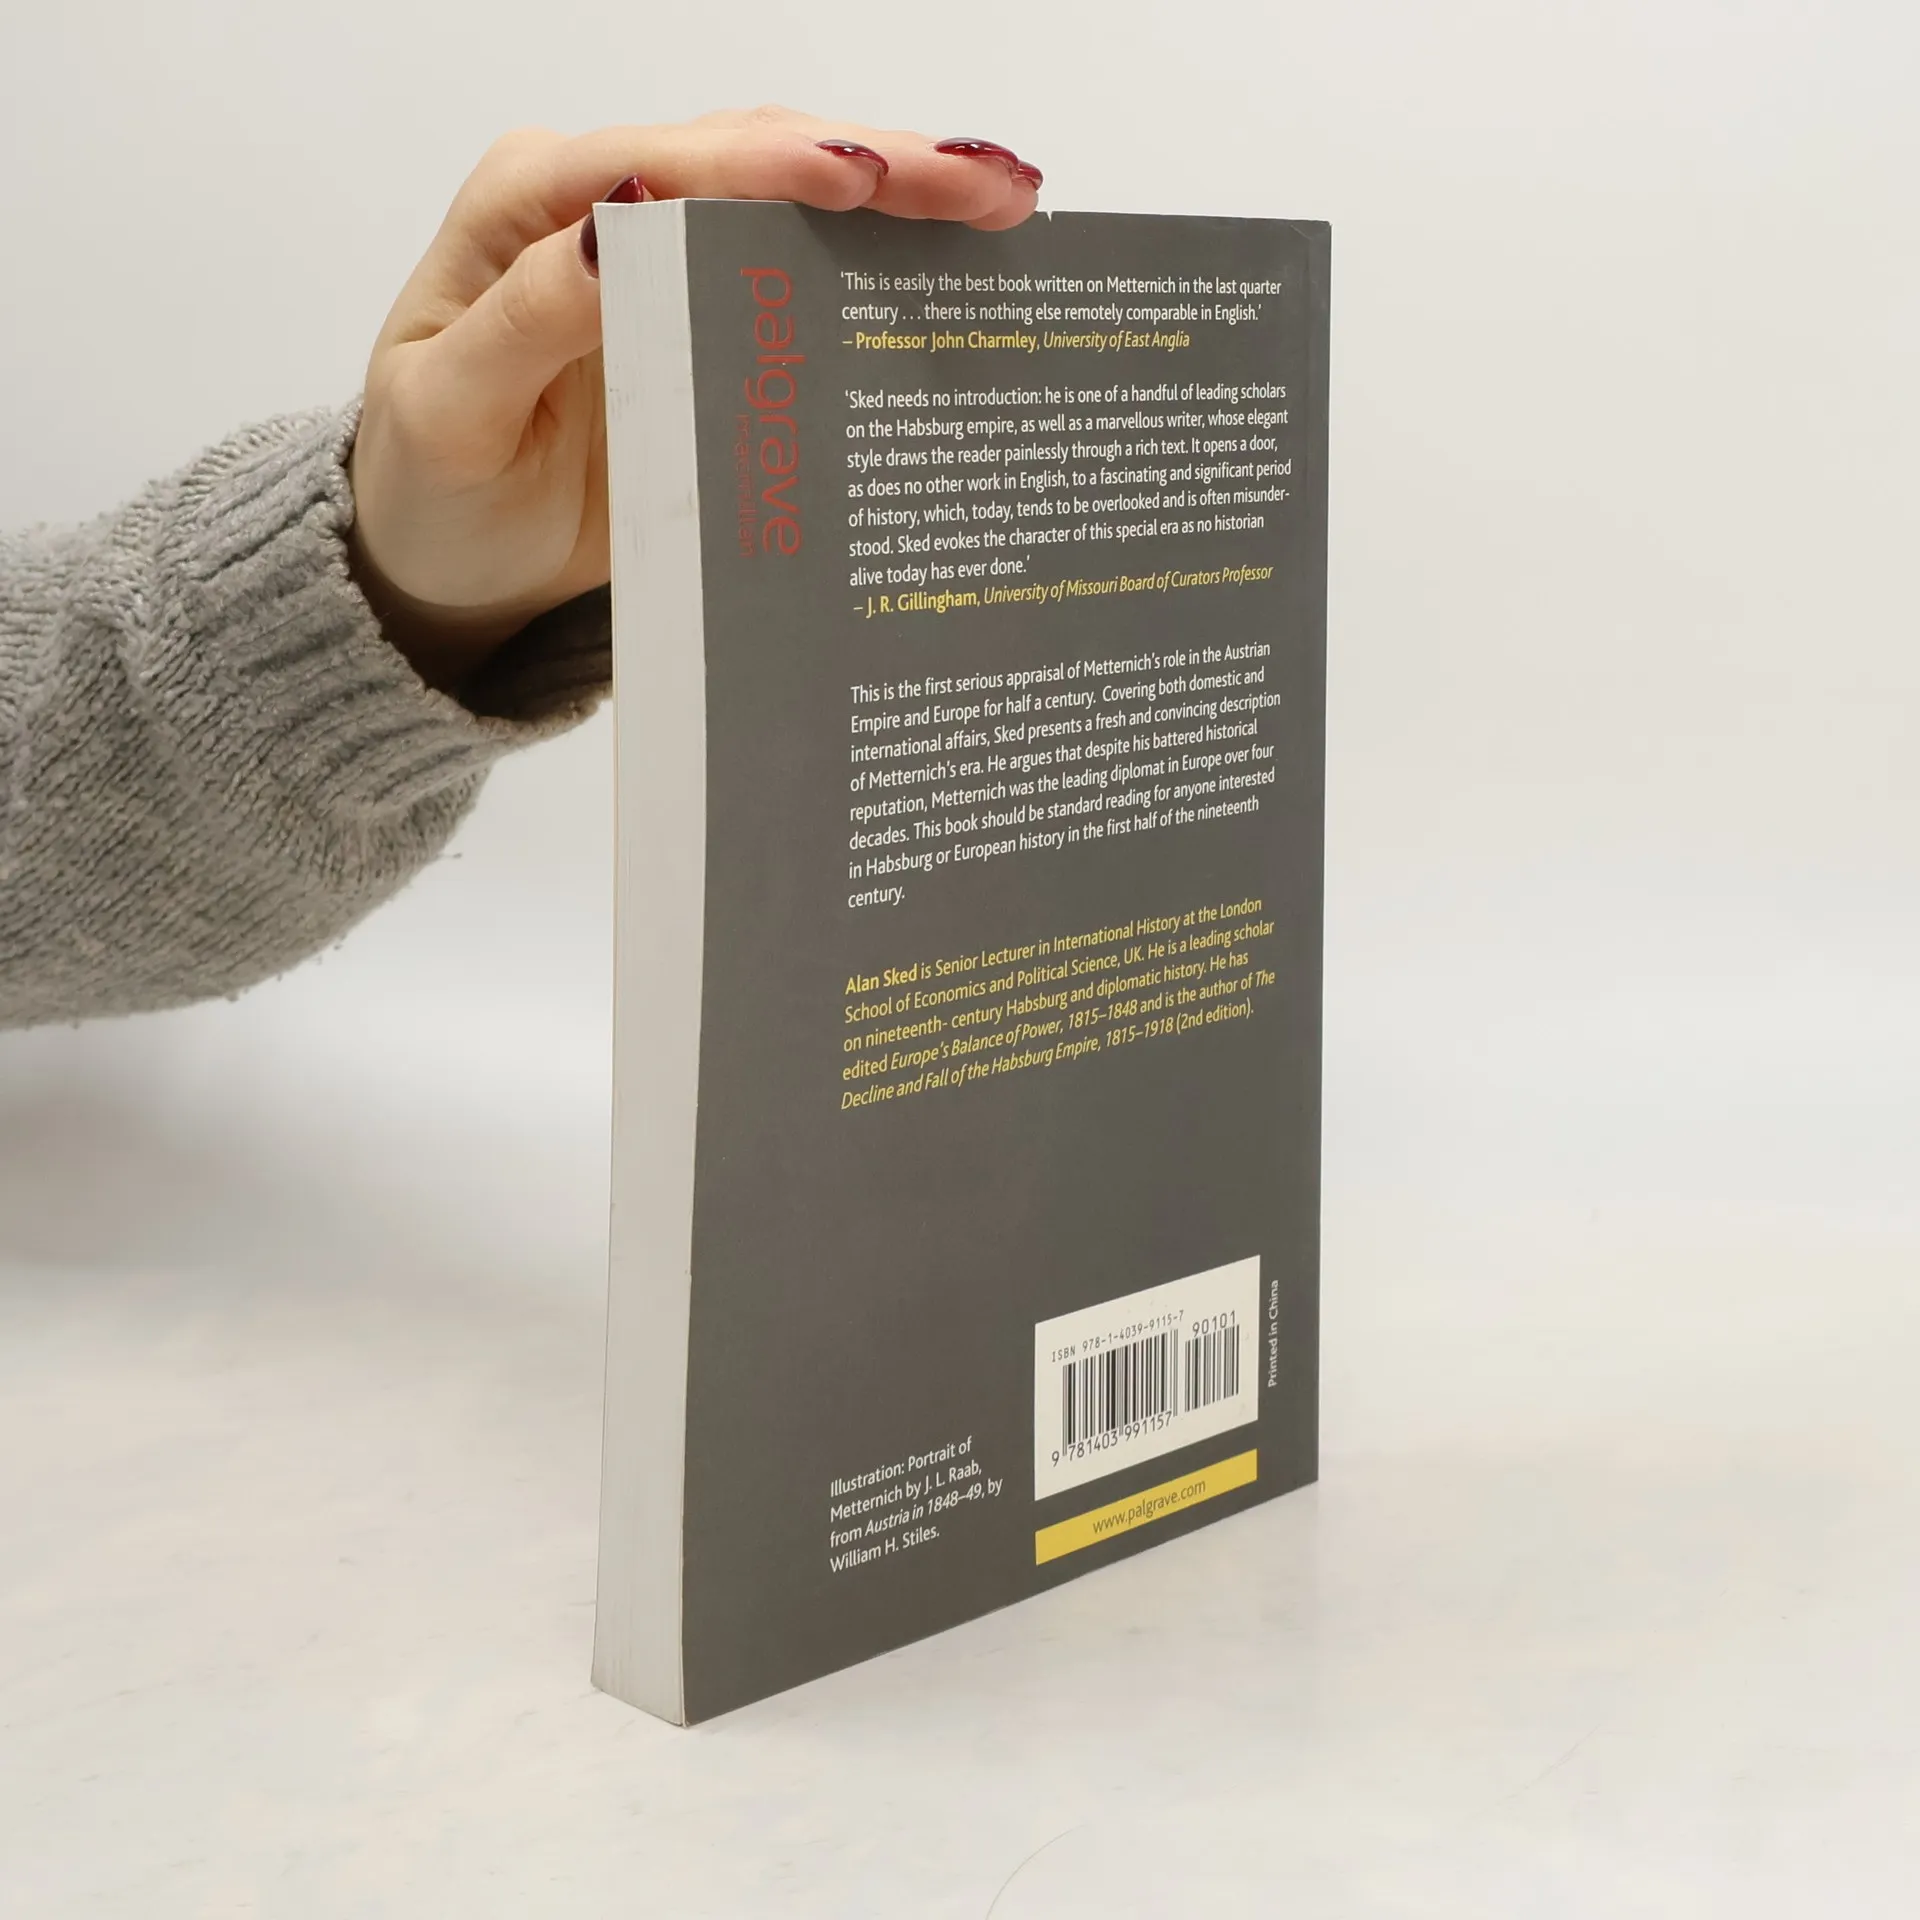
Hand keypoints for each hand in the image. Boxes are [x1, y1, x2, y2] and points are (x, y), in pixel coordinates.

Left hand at [347, 107, 1042, 690]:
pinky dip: (877, 265)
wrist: (441, 565)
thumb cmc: (429, 495)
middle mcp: (602, 211)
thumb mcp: (450, 413)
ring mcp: (662, 264)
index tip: (869, 180)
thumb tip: (615, 232)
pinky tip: (952, 268)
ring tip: (1003, 206)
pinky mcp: (703, 324)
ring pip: (791, 204)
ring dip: (900, 202)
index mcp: (530, 209)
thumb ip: (526, 320)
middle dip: (878, 166)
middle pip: (750, 160)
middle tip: (992, 189)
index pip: (664, 165)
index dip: (772, 164)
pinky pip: (799, 278)